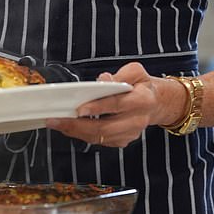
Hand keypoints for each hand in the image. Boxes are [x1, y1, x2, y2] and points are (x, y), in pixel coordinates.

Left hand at [46, 62, 160, 147]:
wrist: (155, 103)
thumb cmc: (142, 86)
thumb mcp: (136, 72)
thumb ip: (120, 74)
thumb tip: (103, 80)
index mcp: (142, 100)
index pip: (117, 104)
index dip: (98, 107)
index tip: (80, 108)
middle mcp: (137, 120)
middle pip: (105, 127)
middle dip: (78, 125)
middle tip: (58, 119)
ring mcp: (130, 133)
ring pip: (100, 137)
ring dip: (76, 132)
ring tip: (58, 124)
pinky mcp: (123, 140)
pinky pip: (100, 141)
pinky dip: (83, 135)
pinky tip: (70, 128)